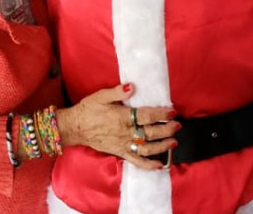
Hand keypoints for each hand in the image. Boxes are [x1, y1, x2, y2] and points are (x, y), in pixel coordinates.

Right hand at [56, 84, 178, 169]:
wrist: (75, 127)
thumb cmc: (88, 109)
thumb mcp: (101, 95)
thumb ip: (117, 91)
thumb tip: (132, 87)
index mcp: (122, 117)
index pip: (146, 115)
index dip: (161, 114)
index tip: (172, 112)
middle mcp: (125, 132)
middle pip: (150, 132)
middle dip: (166, 129)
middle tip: (178, 126)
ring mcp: (123, 144)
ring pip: (146, 148)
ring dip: (162, 146)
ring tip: (173, 142)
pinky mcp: (120, 152)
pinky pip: (136, 161)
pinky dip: (148, 165)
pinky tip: (159, 165)